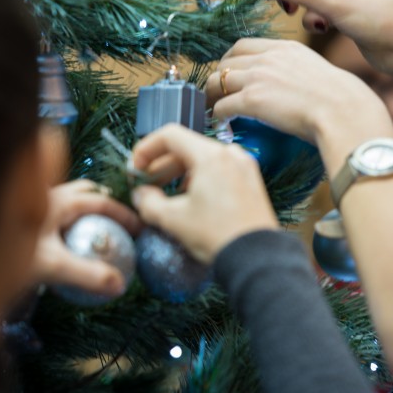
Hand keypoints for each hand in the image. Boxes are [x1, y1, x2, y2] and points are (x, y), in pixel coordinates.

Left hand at [32, 180, 139, 295]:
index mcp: (59, 200)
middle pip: (85, 193)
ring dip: (84, 214)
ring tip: (94, 233)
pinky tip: (67, 248)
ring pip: (69, 203)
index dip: (124, 214)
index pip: (102, 201)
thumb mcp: (54, 266)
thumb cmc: (9, 253)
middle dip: (104, 204)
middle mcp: (49, 197)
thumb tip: (120, 285)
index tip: (140, 229)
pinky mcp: (25, 220)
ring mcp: (35, 206)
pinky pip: (55, 217)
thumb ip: (88, 275)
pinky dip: (69, 226)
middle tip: (118, 224)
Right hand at [131, 124, 278, 263]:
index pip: (170, 135)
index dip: (146, 149)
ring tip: (165, 197)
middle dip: (161, 165)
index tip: (135, 169)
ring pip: (202, 159)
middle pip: (186, 147)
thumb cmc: (216, 235)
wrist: (257, 258)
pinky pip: (219, 170)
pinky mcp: (251, 181)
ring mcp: (243, 166)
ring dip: (179, 174)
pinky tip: (190, 201)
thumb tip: (140, 194)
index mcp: (210, 156)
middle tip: (145, 186)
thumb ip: (148, 202)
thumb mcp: (173, 220)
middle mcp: (229, 154)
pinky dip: (199, 179)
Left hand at [206, 38, 392, 174]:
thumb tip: (291, 87)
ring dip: (211, 96)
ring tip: (212, 108)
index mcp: (285, 48)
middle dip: (218, 77)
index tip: (229, 73)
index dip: (230, 60)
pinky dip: (217, 115)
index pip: (243, 46)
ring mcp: (257, 77)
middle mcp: (267, 58)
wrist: (344, 111)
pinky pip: (221, 106)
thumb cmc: (341, 99)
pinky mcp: (251, 100)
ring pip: (216, 81)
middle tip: (217, 93)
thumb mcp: (317, 72)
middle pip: (225, 62)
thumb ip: (297, 73)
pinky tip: (221, 122)